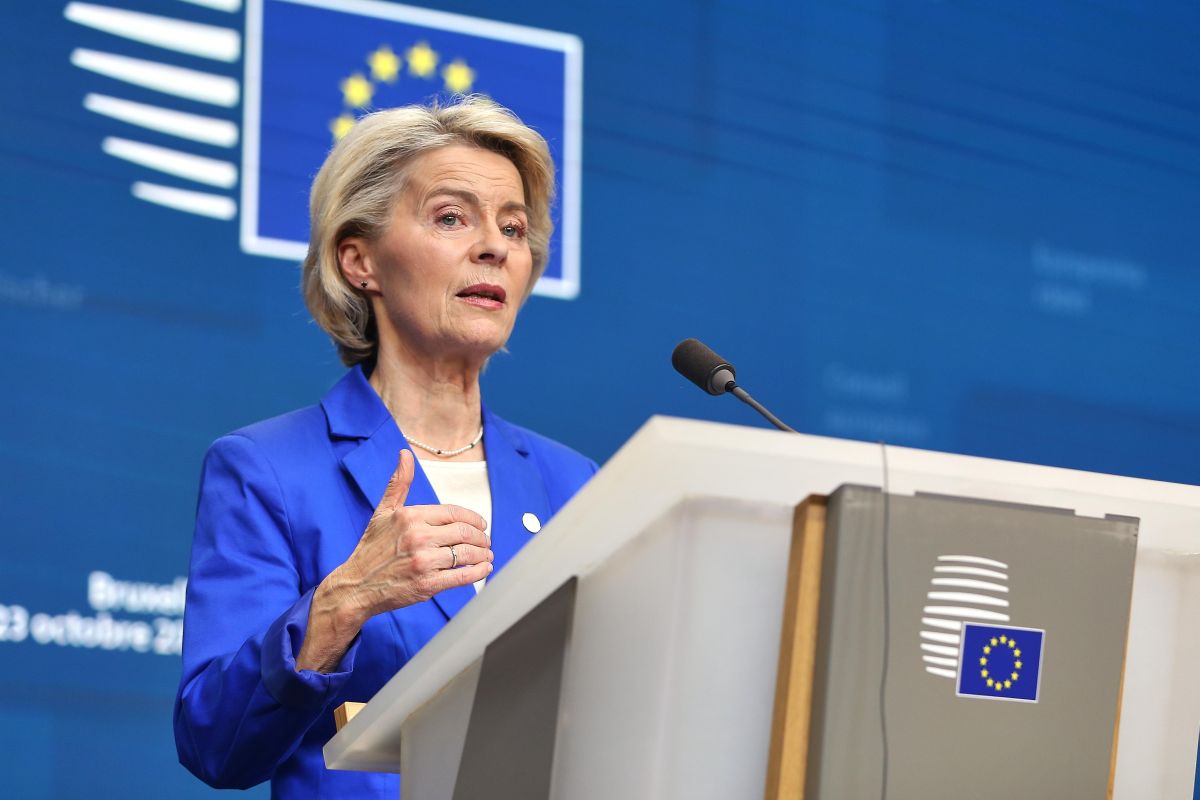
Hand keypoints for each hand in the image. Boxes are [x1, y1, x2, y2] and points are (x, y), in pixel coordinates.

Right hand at [296, 449, 491, 671]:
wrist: (357, 586)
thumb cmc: (372, 548)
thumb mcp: (383, 512)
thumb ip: (399, 482)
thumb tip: (404, 453)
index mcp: (410, 516)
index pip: (455, 513)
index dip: (474, 518)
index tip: (481, 524)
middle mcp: (418, 537)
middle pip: (464, 533)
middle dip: (481, 536)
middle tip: (486, 540)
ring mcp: (423, 562)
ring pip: (466, 554)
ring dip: (483, 553)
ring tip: (487, 554)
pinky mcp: (427, 585)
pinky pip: (462, 576)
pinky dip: (478, 572)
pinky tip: (484, 568)